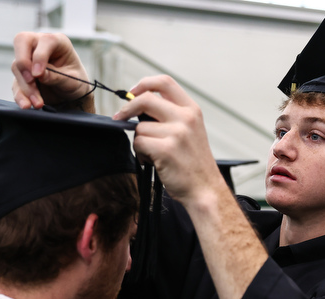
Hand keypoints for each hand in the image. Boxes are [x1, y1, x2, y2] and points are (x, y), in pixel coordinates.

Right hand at [11, 32, 92, 109]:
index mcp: (57, 41)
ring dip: (26, 86)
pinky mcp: (22, 75)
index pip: (45, 40)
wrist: (72, 95)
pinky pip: (15, 83)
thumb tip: (39, 75)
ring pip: (17, 66)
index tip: (38, 74)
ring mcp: (29, 59)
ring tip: (39, 103)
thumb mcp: (73, 80)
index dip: (39, 56)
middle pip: (21, 41)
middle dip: (23, 62)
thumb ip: (57, 76)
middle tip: (31, 80)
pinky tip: (26, 104)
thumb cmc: (76, 82)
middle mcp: (40, 46)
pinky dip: (20, 95)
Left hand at [113, 75, 225, 205]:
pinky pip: (139, 143)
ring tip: (152, 154)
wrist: (205, 190)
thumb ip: (171, 115)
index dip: (144, 83)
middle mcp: (186, 118)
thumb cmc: (193, 163)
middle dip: (127, 108)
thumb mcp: (190, 131)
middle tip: (119, 118)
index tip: (132, 92)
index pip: (164, 82)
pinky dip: (140, 154)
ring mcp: (177, 133)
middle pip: (146, 99)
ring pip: (140, 128)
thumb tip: (139, 106)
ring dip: (140, 142)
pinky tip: (152, 162)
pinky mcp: (166, 149)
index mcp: (192, 110)